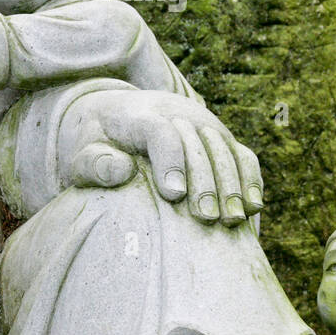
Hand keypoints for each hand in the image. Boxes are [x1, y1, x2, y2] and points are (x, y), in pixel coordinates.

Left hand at [59, 89, 262, 225]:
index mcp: (139, 115)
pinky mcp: (222, 139)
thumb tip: (120, 170)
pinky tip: (253, 210)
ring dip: (232, 185)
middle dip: (205, 182)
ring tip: (231, 220)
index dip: (170, 161)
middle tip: (205, 219)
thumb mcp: (82, 152)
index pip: (160, 132)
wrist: (118, 115)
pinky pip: (244, 157)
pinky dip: (251, 181)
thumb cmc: (97, 143)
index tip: (173, 196)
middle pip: (199, 143)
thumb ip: (93, 163)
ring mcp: (205, 125)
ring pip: (226, 150)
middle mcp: (178, 114)